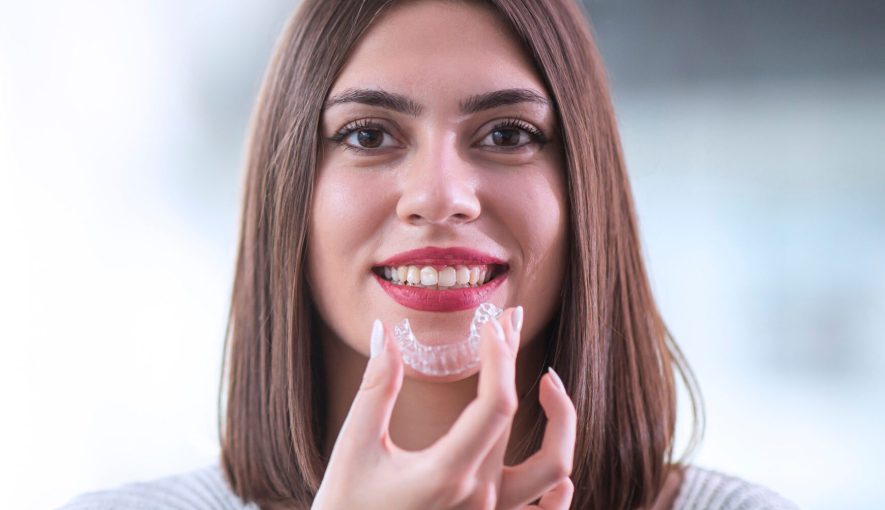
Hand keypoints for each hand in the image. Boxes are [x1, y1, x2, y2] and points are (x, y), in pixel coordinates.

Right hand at [311, 307, 577, 509]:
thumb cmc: (345, 509)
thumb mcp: (354, 447)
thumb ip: (376, 387)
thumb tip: (386, 333)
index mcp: (446, 473)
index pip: (496, 404)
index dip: (500, 356)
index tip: (491, 323)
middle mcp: (478, 497)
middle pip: (516, 416)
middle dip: (512, 359)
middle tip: (509, 320)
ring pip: (552, 469)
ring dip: (560, 422)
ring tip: (549, 382)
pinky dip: (559, 487)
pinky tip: (559, 467)